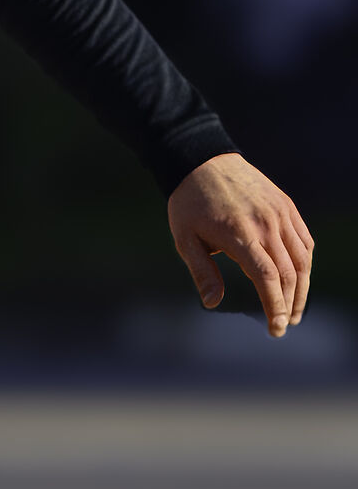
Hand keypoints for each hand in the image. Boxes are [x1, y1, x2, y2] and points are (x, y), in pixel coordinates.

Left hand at [167, 153, 312, 337]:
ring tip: (294, 310)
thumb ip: (202, 272)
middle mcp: (266, 224)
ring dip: (301, 288)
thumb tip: (212, 303)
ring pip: (302, 259)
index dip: (275, 306)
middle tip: (283, 325)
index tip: (276, 328)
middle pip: (288, 273)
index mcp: (240, 234)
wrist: (203, 160)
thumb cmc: (189, 204)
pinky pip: (304, 241)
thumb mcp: (185, 239)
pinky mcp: (286, 206)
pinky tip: (297, 280)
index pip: (268, 277)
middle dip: (289, 305)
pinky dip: (304, 264)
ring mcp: (280, 214)